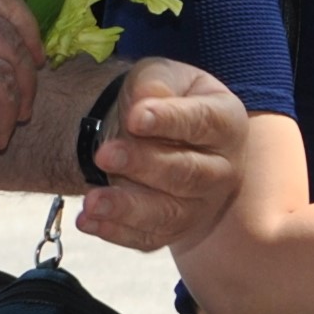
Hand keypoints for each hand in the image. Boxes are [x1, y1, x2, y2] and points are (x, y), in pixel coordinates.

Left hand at [66, 59, 247, 250]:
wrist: (148, 130)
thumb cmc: (161, 98)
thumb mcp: (160, 76)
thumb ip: (154, 85)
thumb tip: (143, 104)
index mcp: (226, 123)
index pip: (203, 122)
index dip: (169, 120)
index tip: (135, 117)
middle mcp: (221, 170)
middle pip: (186, 174)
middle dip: (143, 165)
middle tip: (104, 155)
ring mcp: (199, 205)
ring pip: (168, 214)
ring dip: (127, 209)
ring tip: (91, 202)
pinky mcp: (173, 230)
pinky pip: (148, 238)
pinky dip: (116, 231)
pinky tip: (88, 220)